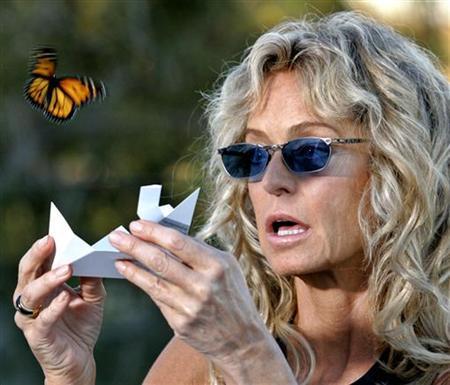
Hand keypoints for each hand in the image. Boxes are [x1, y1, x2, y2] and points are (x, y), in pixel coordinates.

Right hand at [13, 235, 104, 384]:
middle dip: (37, 255)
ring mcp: (32, 318)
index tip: (54, 232)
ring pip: (31, 295)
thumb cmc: (82, 324)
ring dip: (47, 279)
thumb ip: (92, 279)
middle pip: (28, 273)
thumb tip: (94, 258)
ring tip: (66, 268)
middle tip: (50, 241)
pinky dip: (53, 308)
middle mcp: (33, 299)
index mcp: (44, 285)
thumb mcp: (94, 297)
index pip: (39, 262)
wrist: (80, 359)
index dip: (43, 247)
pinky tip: (65, 298)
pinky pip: (42, 320)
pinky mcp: (38, 336)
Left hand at [109, 220, 270, 368]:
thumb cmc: (234, 296)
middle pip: (160, 261)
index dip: (154, 232)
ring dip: (131, 267)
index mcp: (217, 265)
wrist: (242, 340)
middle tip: (115, 236)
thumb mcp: (227, 267)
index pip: (178, 243)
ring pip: (153, 282)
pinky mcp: (180, 324)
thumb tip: (166, 237)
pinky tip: (131, 274)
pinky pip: (157, 299)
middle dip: (134, 246)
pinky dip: (142, 284)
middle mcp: (203, 286)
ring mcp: (190, 307)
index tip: (136, 224)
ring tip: (117, 256)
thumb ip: (199, 251)